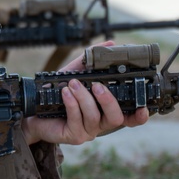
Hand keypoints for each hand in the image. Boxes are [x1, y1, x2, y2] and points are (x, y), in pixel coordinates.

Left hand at [22, 42, 148, 146]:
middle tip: (96, 86)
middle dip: (108, 100)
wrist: (35, 110)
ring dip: (84, 97)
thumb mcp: (76, 73)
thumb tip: (111, 44)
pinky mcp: (73, 135)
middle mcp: (101, 123)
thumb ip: (93, 60)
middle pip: (116, 118)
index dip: (140, 115)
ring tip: (73, 84)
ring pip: (94, 116)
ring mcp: (88, 131)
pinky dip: (72, 103)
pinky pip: (76, 119)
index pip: (130, 117)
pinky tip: (65, 92)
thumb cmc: (59, 93)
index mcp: (106, 110)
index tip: (143, 107)